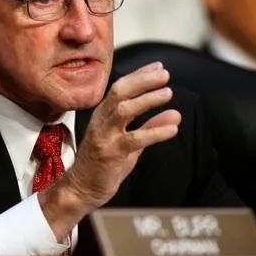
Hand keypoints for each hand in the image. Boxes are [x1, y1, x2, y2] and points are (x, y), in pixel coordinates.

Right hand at [39, 62, 181, 240]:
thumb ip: (149, 126)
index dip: (140, 75)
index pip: (121, 87)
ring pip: (124, 110)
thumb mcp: (129, 141)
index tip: (159, 66)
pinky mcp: (110, 154)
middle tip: (164, 74)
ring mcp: (104, 136)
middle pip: (120, 92)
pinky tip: (172, 129)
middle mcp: (101, 121)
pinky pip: (134, 139)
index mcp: (103, 114)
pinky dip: (154, 132)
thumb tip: (174, 114)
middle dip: (142, 80)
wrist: (81, 188)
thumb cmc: (104, 163)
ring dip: (147, 100)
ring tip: (168, 93)